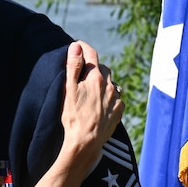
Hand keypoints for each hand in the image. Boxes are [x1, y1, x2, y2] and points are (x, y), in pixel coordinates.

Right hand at [62, 41, 122, 172]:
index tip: (78, 44)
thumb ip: (73, 66)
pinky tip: (100, 104)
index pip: (91, 54)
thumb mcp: (68, 89)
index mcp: (95, 78)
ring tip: (92, 90)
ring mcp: (116, 99)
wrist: (86, 141)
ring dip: (103, 82)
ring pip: (111, 83)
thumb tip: (76, 46)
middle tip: (83, 72)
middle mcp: (109, 86)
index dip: (84, 47)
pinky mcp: (119, 111)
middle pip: (103, 68)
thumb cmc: (73, 116)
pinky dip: (109, 97)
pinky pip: (116, 98)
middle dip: (94, 67)